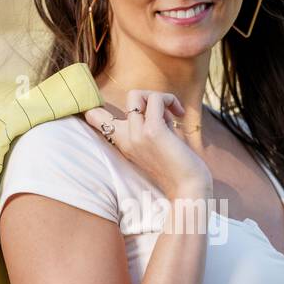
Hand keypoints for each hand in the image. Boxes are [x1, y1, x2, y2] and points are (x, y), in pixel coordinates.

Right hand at [85, 90, 212, 201]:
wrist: (189, 189)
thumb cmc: (179, 168)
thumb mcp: (158, 143)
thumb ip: (152, 122)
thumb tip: (158, 103)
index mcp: (124, 142)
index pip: (94, 117)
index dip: (99, 105)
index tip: (126, 108)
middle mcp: (126, 138)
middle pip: (125, 97)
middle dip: (145, 99)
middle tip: (166, 115)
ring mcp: (137, 135)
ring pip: (136, 94)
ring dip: (158, 97)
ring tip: (173, 114)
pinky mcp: (153, 131)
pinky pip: (155, 99)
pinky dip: (169, 99)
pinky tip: (180, 114)